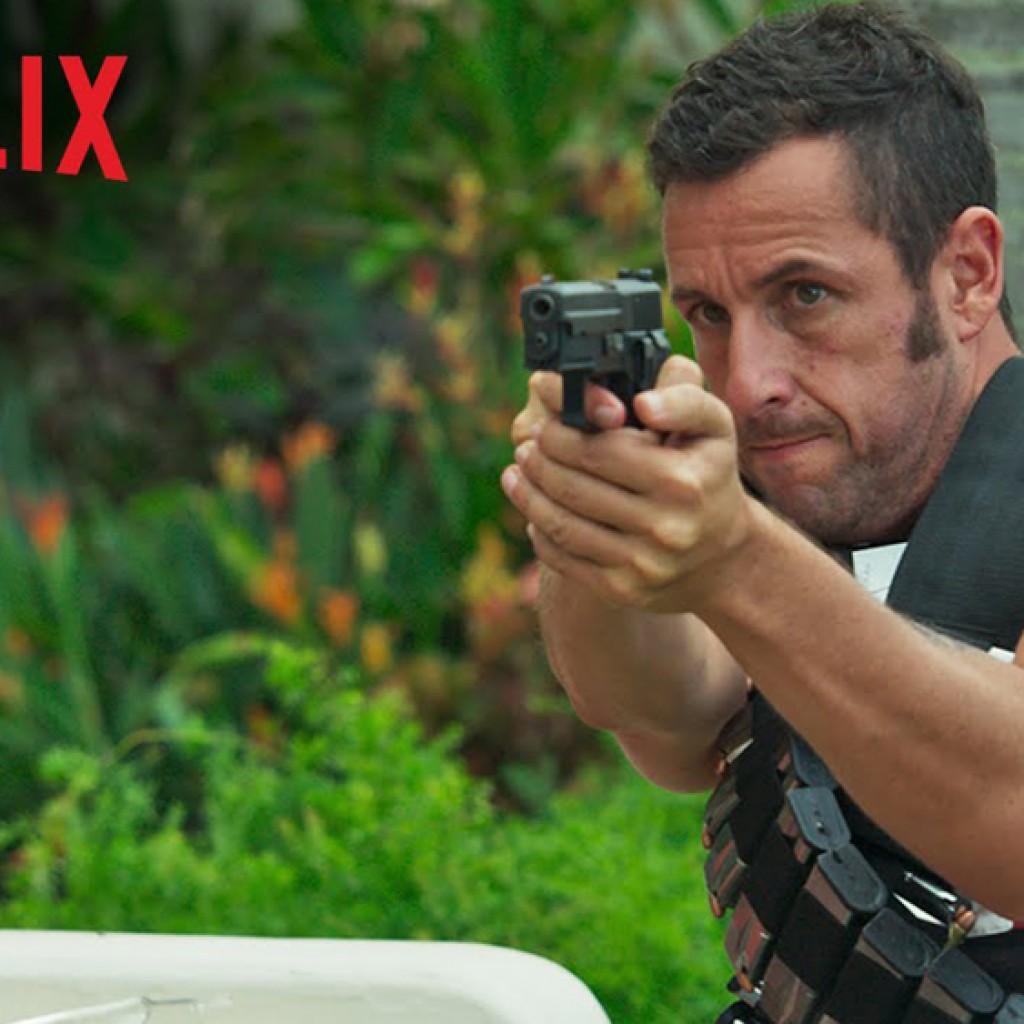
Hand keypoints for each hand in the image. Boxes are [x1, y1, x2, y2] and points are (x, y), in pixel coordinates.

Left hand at [502, 356, 755, 612]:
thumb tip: (641, 403)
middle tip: (526, 447)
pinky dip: (540, 532)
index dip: (560, 434)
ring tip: (517, 473)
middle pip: (574, 487)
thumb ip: (684, 398)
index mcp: (681, 481)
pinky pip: (564, 558)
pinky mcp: (622, 590)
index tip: (545, 424)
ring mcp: (642, 564)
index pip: (599, 451)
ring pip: (562, 525)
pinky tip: (533, 512)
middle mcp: (663, 527)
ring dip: (528, 496)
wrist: (724, 557)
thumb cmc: (709, 475)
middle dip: (539, 461)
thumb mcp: (714, 429)